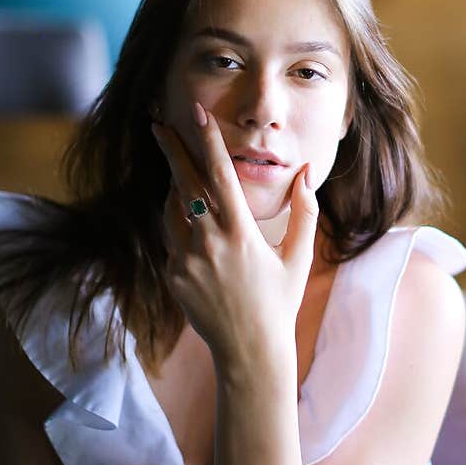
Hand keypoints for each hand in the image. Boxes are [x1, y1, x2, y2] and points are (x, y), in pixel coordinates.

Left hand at [151, 104, 317, 367]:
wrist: (249, 350)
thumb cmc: (280, 301)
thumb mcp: (299, 256)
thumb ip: (305, 211)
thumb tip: (307, 173)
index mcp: (242, 233)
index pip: (221, 175)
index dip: (207, 141)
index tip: (195, 114)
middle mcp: (210, 242)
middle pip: (184, 182)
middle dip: (171, 149)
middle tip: (158, 123)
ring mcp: (187, 260)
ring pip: (172, 209)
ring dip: (176, 187)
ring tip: (183, 175)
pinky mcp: (173, 275)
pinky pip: (171, 237)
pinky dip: (177, 222)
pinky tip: (190, 220)